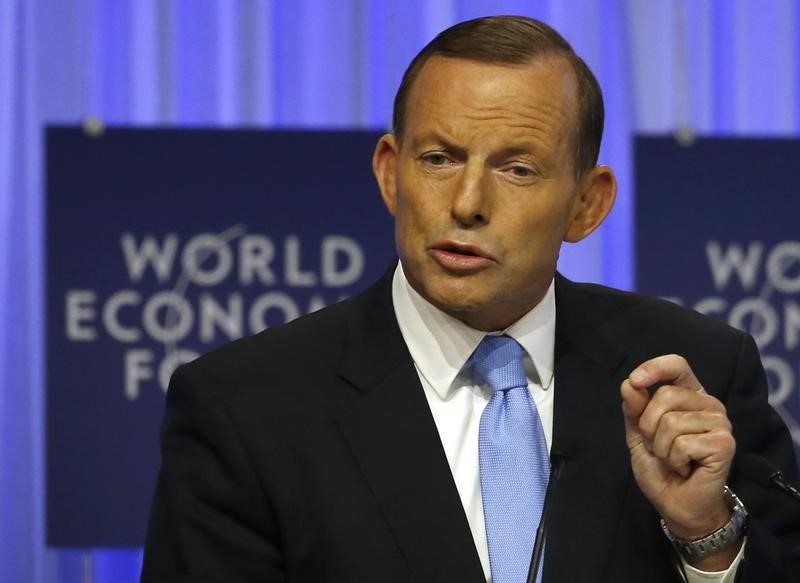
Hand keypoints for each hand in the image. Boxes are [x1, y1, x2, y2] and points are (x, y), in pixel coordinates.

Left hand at [621, 355, 737, 565]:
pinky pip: (683, 443)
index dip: (655, 368)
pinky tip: (685, 468)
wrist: (676, 503)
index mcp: (689, 395)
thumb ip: (634, 408)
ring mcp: (720, 423)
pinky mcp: (724, 444)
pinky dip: (674, 460)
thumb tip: (630, 384)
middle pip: (666, 395)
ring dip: (661, 447)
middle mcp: (708, 404)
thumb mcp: (638, 434)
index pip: (677, 365)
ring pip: (672, 422)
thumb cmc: (661, 467)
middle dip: (648, 426)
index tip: (635, 380)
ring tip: (673, 459)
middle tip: (658, 446)